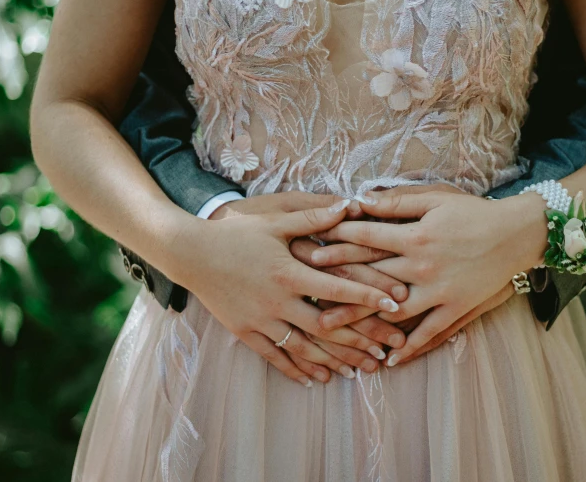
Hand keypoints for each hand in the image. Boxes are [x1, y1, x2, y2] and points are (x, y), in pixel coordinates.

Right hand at [212, 192, 407, 368]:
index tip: (396, 306)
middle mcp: (278, 301)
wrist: (190, 253)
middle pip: (327, 327)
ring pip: (304, 347)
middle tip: (388, 352)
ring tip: (360, 372)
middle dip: (360, 340)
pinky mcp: (245, 331)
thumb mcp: (274, 220)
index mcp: (289, 272)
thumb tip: (350, 206)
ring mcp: (261, 320)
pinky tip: (317, 379)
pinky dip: (296, 369)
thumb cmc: (235, 232)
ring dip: (334, 361)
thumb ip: (313, 216)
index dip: (368, 296)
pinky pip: (274, 356)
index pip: (337, 288)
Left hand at [316, 190, 547, 364]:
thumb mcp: (436, 199)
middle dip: (337, 284)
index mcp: (415, 236)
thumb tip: (362, 200)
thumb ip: (398, 202)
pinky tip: (390, 359)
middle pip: (372, 277)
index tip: (311, 250)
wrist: (517, 234)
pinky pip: (430, 332)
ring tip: (333, 332)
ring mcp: (439, 292)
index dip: (337, 243)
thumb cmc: (474, 212)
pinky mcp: (456, 309)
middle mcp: (422, 266)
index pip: (367, 239)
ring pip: (393, 310)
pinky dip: (411, 347)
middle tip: (306, 294)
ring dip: (362, 320)